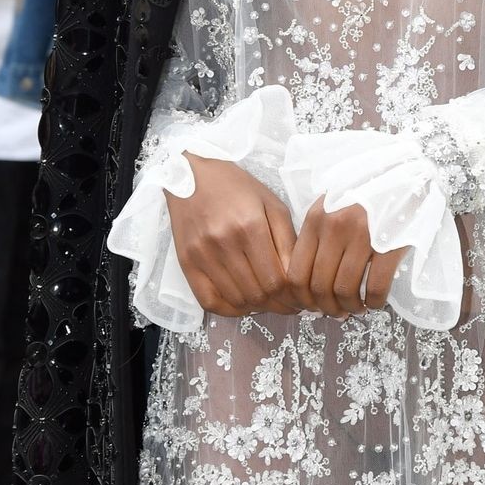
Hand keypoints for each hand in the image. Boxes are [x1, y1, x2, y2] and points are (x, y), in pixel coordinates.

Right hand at [165, 157, 299, 317]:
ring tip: (267, 302)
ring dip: (256, 308)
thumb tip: (296, 277)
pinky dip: (229, 309)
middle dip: (278, 305)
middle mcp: (224, 243)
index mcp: (250, 226)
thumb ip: (287, 241)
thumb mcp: (272, 204)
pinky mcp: (186, 262)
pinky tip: (242, 303)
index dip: (291, 297)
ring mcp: (202, 255)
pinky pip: (208, 301)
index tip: (299, 300)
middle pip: (258, 294)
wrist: (191, 175)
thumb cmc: (237, 187)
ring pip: (236, 300)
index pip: (276, 280)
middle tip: (287, 305)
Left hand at [285, 195, 406, 318]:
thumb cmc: (368, 194)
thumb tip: (310, 283)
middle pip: (318, 286)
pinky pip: (375, 287)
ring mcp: (362, 235)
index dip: (302, 300)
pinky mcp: (389, 244)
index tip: (312, 307)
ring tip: (357, 308)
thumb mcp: (334, 206)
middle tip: (337, 313)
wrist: (407, 175)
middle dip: (327, 308)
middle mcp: (335, 227)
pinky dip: (373, 302)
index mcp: (316, 219)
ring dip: (350, 307)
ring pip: (344, 290)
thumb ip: (318, 235)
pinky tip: (375, 301)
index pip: (296, 273)